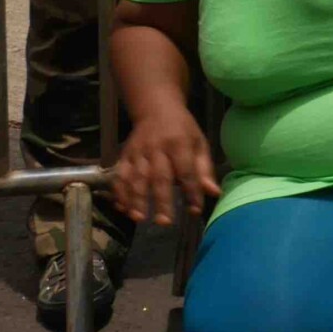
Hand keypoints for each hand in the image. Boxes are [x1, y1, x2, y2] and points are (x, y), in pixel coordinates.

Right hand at [111, 107, 219, 228]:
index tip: (195, 210)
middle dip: (160, 201)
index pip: (186, 171)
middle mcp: (156, 148)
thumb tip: (213, 193)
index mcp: (179, 143)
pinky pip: (119, 176)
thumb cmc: (182, 129)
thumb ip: (204, 169)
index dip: (191, 191)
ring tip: (140, 218)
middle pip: (158, 177)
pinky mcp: (123, 156)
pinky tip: (122, 208)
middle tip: (164, 222)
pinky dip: (119, 193)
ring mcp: (137, 152)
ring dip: (136, 200)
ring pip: (135, 178)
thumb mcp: (199, 143)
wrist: (156, 109)